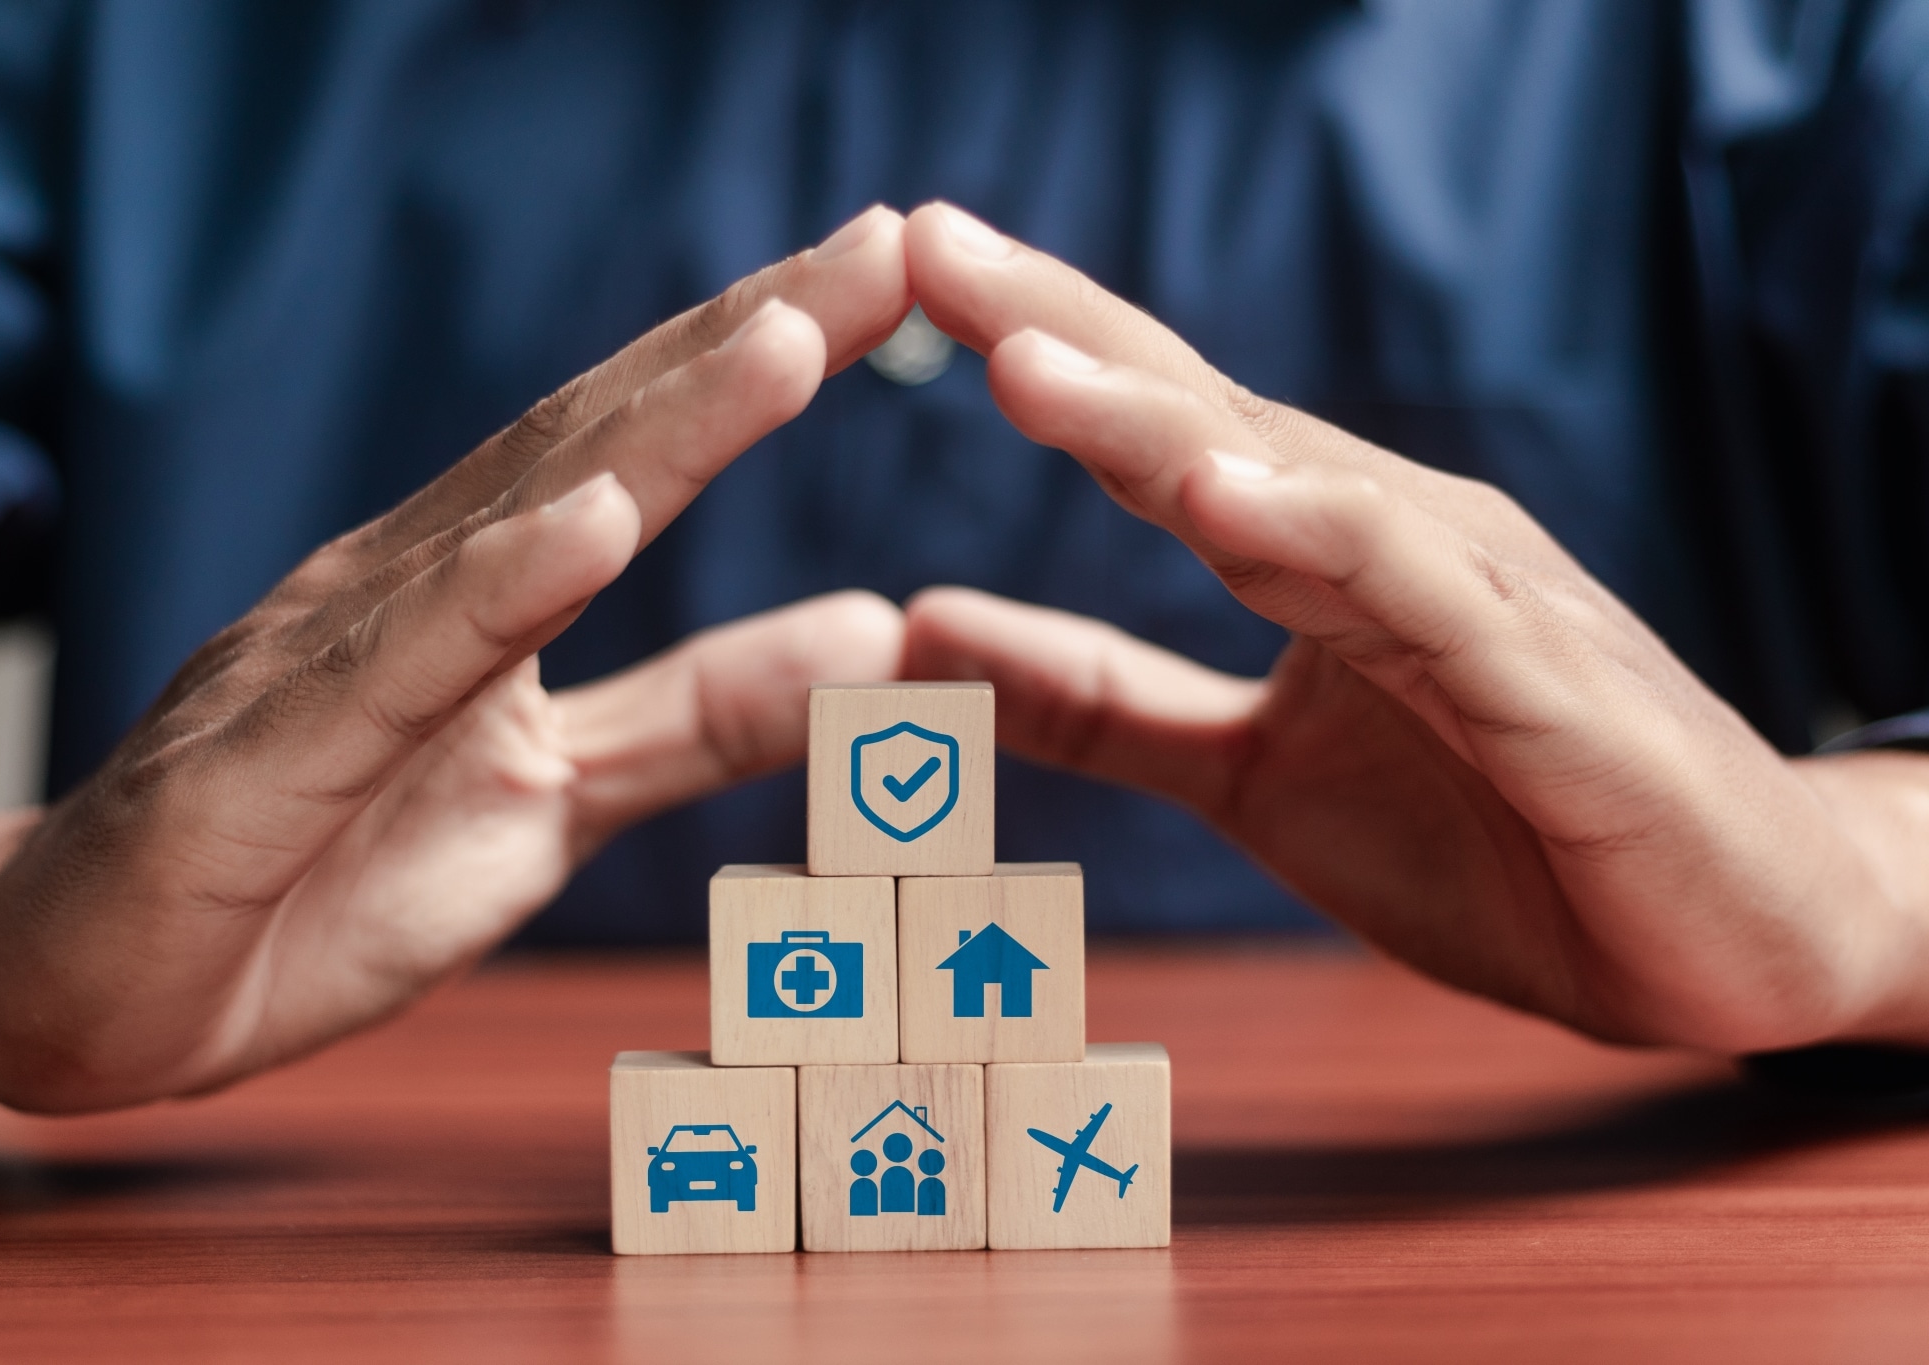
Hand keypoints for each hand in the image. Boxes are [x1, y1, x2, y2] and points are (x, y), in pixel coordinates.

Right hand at [0, 207, 912, 1110]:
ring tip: (782, 342)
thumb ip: (698, 720)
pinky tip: (589, 526)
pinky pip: (390, 675)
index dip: (761, 359)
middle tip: (885, 246)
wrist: (85, 985)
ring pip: (508, 527)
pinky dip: (493, 594)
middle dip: (743, 339)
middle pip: (594, 444)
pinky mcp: (259, 768)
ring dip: (654, 431)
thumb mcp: (556, 803)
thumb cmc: (313, 878)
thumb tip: (872, 635)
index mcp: (473, 594)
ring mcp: (325, 663)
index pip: (636, 450)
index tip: (895, 276)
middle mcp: (403, 590)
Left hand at [899, 203, 1928, 1052]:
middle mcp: (1387, 539)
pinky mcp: (1546, 689)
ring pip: (1301, 486)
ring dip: (1162, 422)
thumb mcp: (1251, 780)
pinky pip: (1422, 602)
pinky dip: (1328, 541)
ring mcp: (1476, 601)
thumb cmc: (1502, 839)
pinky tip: (1230, 500)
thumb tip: (925, 628)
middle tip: (926, 244)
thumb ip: (1101, 706)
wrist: (1729, 939)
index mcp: (1316, 549)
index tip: (903, 274)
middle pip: (1208, 416)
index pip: (1157, 428)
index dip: (1037, 347)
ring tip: (1030, 362)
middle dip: (1066, 330)